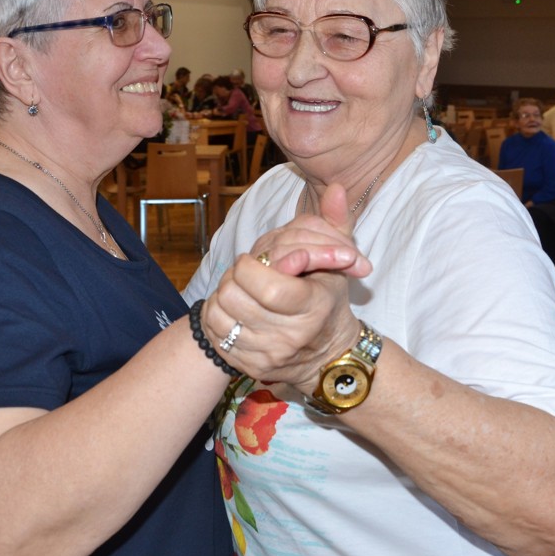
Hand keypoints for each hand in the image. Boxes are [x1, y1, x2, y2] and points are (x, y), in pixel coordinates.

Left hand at [203, 184, 369, 390]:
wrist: (328, 355)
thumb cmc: (329, 301)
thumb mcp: (338, 263)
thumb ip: (334, 225)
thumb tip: (335, 188)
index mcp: (313, 309)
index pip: (270, 289)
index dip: (253, 268)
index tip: (256, 259)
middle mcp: (290, 337)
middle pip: (238, 298)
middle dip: (234, 277)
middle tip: (246, 272)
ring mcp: (268, 355)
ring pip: (221, 313)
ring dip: (224, 294)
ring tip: (241, 289)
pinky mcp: (250, 366)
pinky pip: (215, 334)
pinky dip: (218, 316)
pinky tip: (234, 309)